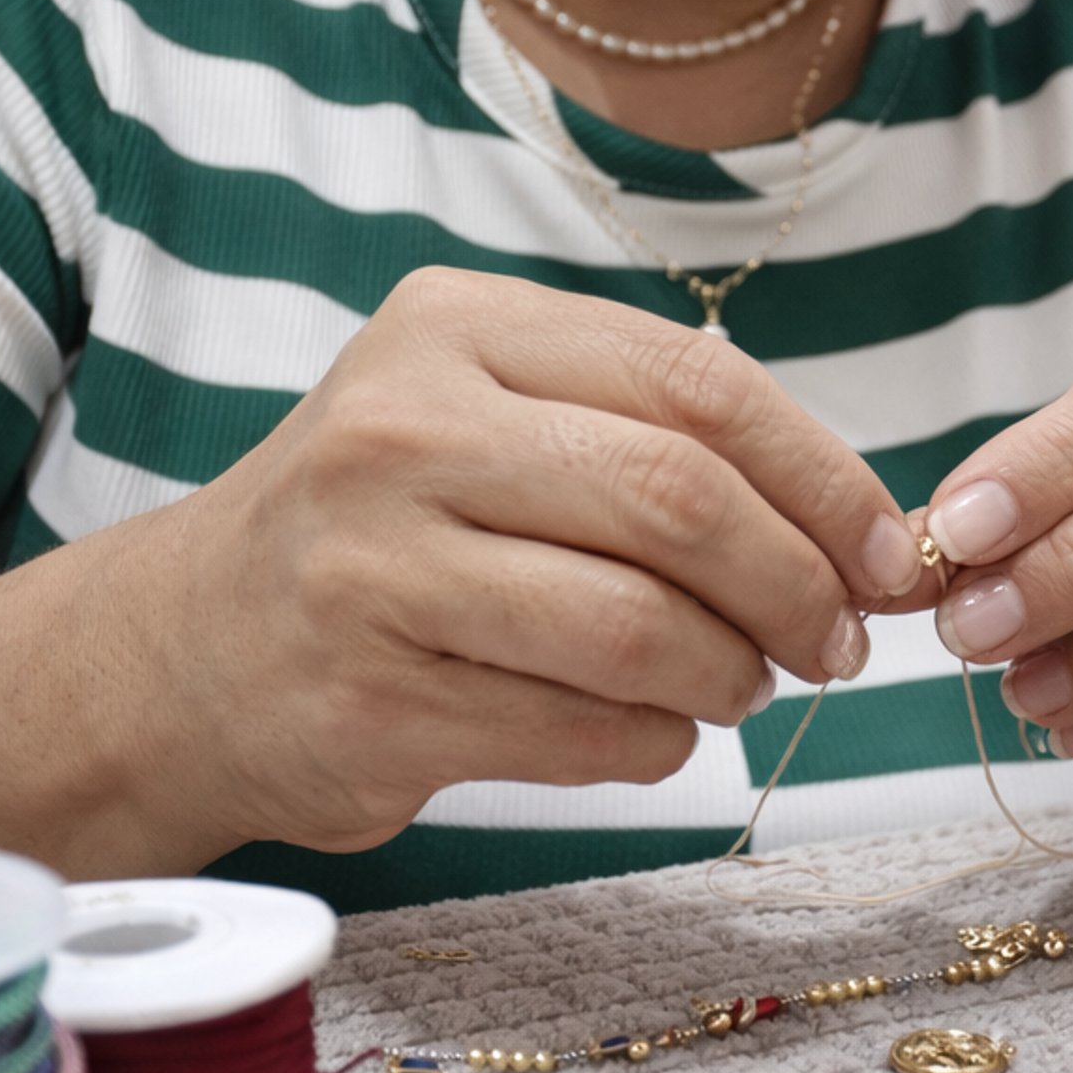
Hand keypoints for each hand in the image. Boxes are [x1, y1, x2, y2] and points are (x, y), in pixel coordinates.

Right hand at [149, 270, 918, 855]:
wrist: (186, 650)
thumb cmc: (385, 526)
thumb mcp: (486, 412)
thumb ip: (648, 433)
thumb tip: (858, 531)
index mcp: (456, 329)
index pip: (696, 385)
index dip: (822, 477)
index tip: (887, 550)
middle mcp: (404, 431)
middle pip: (678, 502)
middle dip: (796, 585)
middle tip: (838, 640)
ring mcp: (376, 570)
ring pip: (638, 629)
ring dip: (729, 674)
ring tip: (738, 682)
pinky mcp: (370, 703)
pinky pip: (581, 731)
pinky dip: (656, 744)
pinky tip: (652, 730)